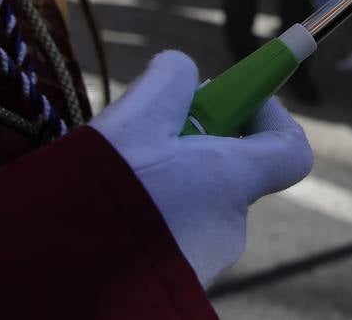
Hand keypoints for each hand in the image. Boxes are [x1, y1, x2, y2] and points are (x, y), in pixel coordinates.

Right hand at [90, 52, 313, 285]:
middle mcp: (228, 228)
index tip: (230, 99)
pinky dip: (148, 210)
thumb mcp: (134, 118)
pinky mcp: (174, 282)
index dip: (268, 114)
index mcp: (231, 183)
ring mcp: (202, 260)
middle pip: (228, 170)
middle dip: (193, 142)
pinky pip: (170, 230)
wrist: (61, 277)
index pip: (291, 150)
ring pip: (193, 198)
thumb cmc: (102, 193)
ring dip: (163, 176)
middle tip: (144, 127)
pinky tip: (104, 207)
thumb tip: (181, 71)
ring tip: (111, 171)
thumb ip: (169, 81)